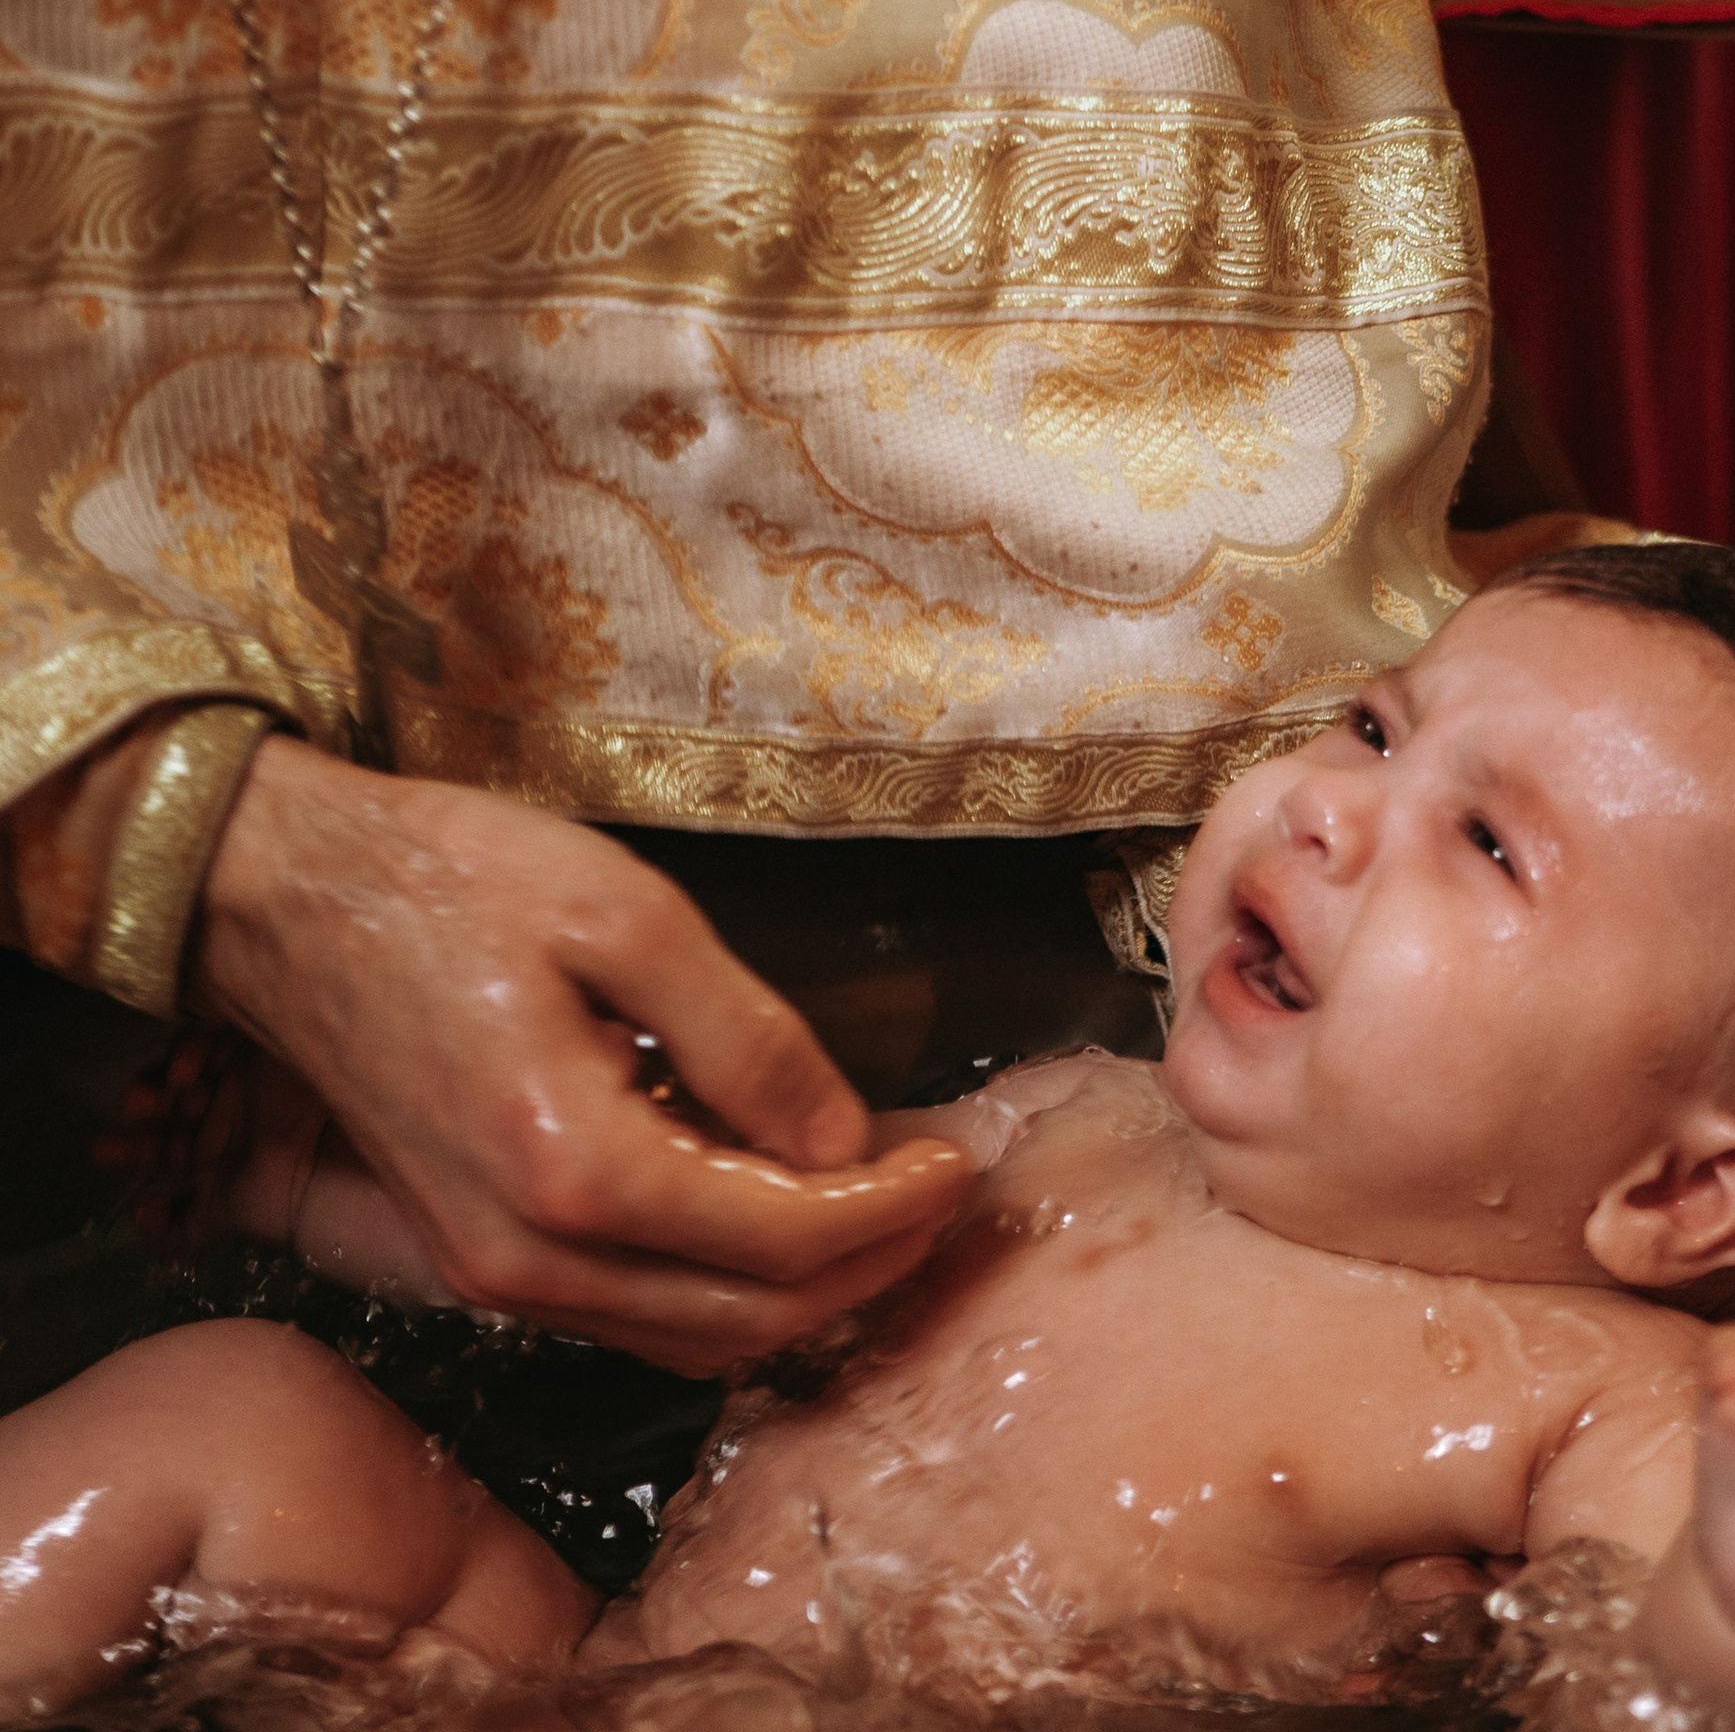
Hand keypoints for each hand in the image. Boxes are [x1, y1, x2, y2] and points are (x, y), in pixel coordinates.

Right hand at [193, 737, 972, 1374]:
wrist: (290, 898)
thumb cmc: (453, 882)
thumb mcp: (629, 916)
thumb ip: (749, 1040)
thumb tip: (844, 1139)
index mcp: (572, 1165)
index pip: (781, 1238)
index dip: (890, 1209)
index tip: (959, 1158)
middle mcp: (529, 1255)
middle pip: (749, 1319)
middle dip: (869, 1265)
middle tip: (943, 1190)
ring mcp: (494, 1274)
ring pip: (694, 1339)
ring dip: (806, 1289)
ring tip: (886, 1202)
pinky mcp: (480, 1258)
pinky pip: (634, 1314)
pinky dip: (728, 1285)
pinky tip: (780, 1206)